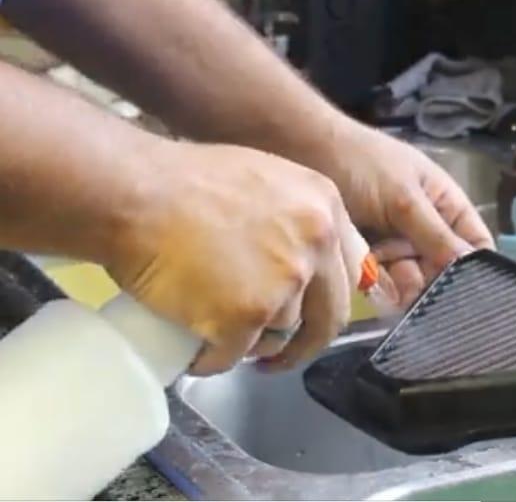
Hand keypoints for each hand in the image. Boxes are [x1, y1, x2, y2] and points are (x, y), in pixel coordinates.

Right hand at [106, 141, 361, 374]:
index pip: (353, 269)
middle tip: (280, 354)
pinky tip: (198, 349)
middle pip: (328, 316)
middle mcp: (316, 245)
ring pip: (280, 335)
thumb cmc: (186, 180)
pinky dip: (215, 359)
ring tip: (220, 334)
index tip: (315, 315)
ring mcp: (284, 283)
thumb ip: (296, 219)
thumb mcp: (264, 181)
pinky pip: (236, 356)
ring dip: (253, 344)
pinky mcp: (247, 317)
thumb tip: (305, 262)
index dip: (331, 298)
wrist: (136, 193)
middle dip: (306, 343)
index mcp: (325, 207)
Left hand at [327, 125, 494, 306]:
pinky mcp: (367, 255)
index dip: (476, 268)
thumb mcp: (403, 198)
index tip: (464, 290)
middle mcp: (425, 226)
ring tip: (379, 263)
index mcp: (445, 204)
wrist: (302, 152)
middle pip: (442, 268)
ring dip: (399, 280)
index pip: (476, 243)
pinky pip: (382, 280)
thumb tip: (473, 267)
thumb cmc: (360, 164)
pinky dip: (377, 282)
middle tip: (406, 274)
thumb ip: (436, 235)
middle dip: (428, 277)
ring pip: (411, 278)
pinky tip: (366, 275)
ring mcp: (396, 241)